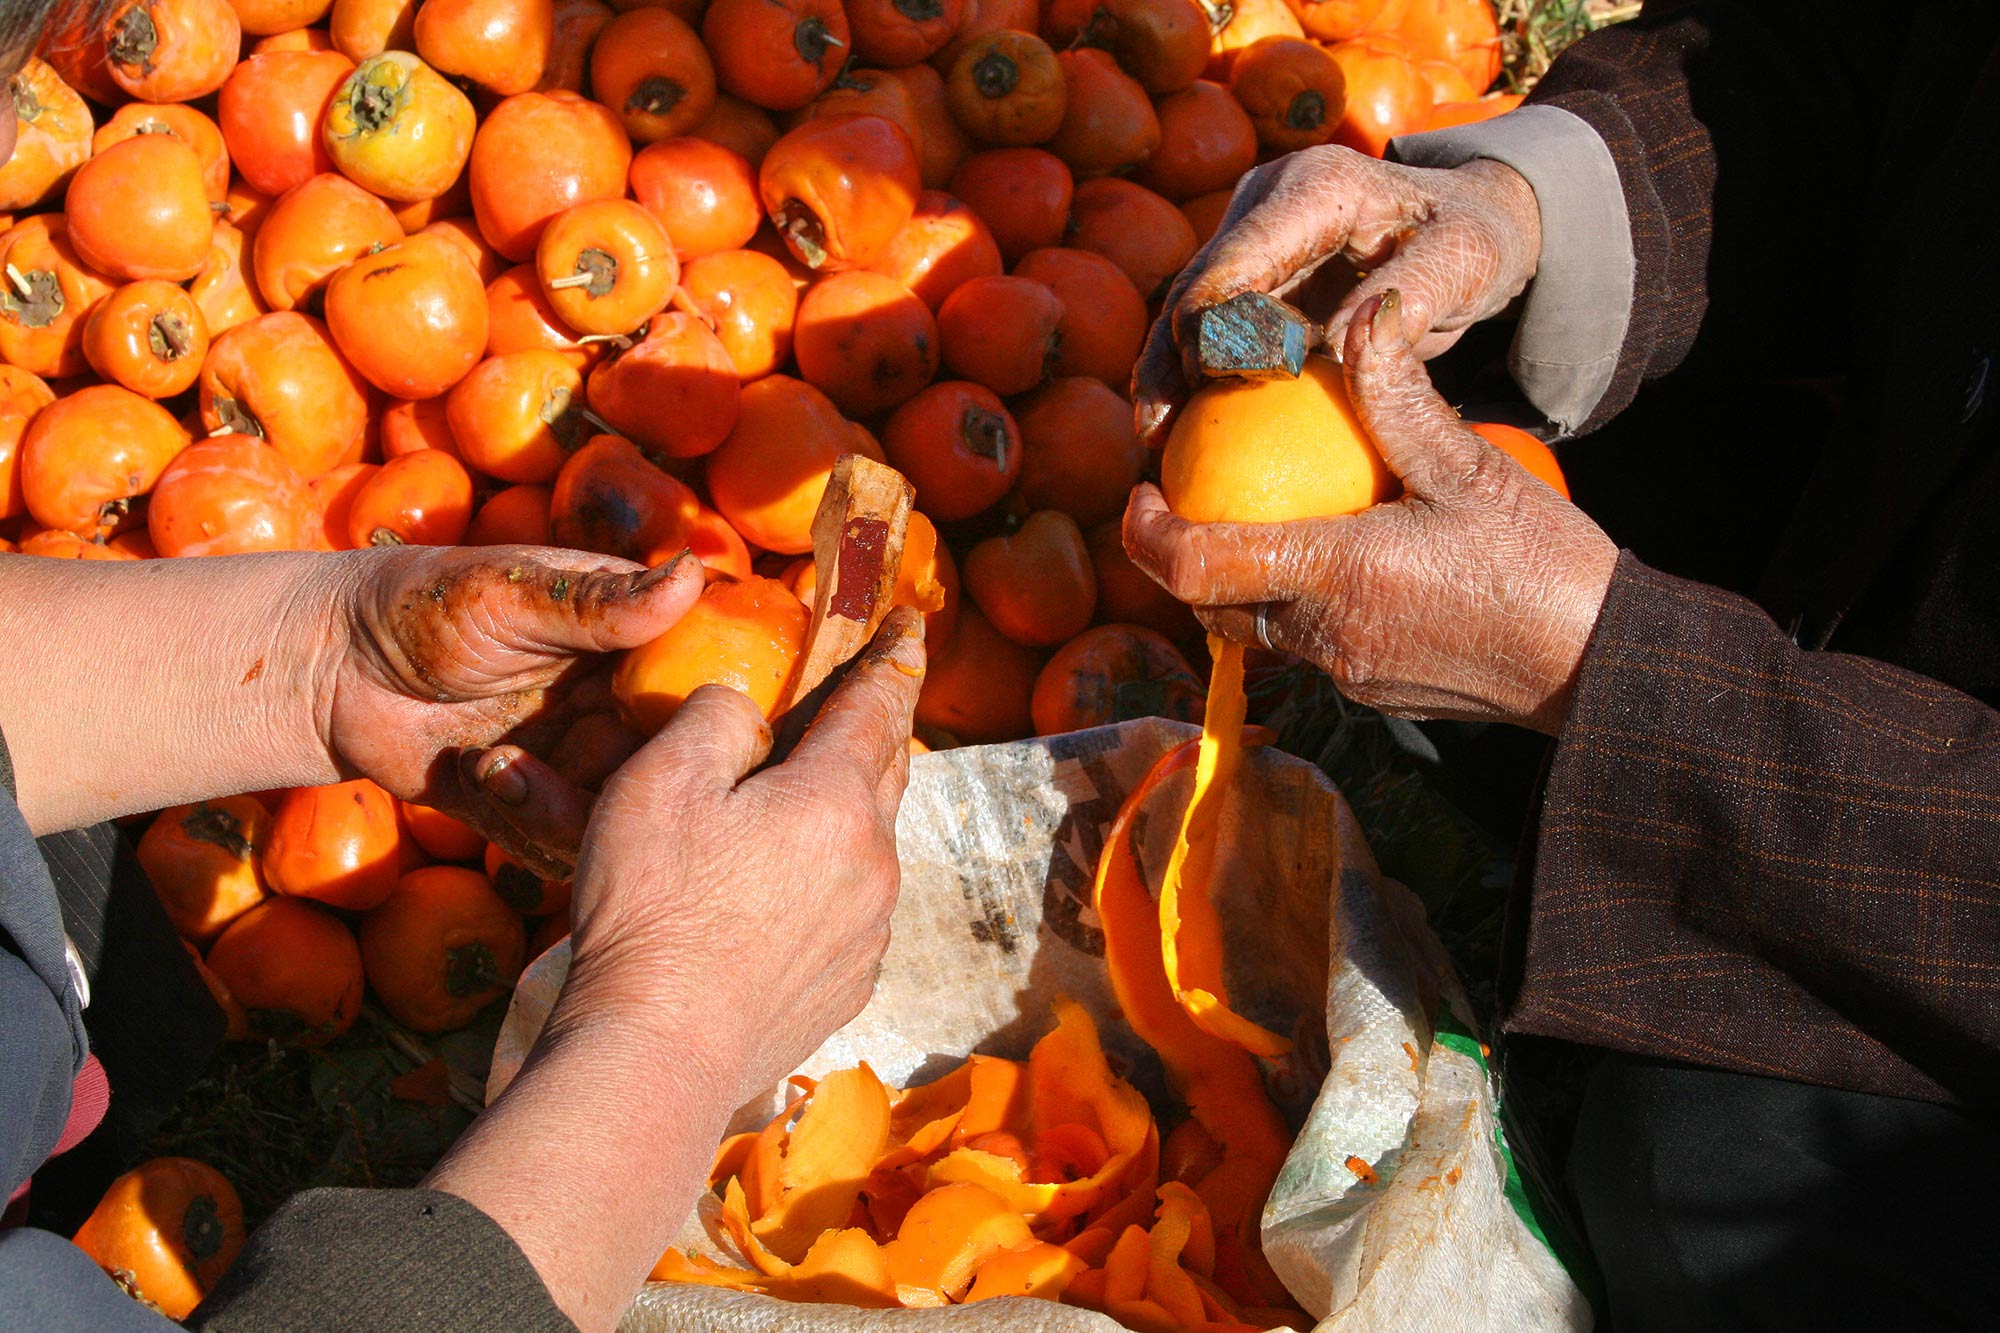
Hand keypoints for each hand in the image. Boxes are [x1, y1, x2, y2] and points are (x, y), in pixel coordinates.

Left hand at [322, 546, 701, 873]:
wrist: (331, 667)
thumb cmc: (421, 602)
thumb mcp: (510, 592)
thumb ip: (600, 602)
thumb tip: (696, 575)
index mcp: (633, 640)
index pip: (708, 674)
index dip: (717, 704)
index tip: (692, 717)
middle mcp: (620, 705)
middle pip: (676, 761)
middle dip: (635, 771)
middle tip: (580, 755)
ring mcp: (581, 762)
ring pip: (624, 814)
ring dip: (568, 804)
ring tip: (501, 765)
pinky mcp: (537, 810)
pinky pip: (565, 846)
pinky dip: (527, 825)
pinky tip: (479, 780)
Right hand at [519, 606, 925, 1107]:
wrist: (657, 1054)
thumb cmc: (651, 909)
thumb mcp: (660, 780)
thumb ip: (716, 718)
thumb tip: (749, 712)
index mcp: (836, 800)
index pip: (880, 706)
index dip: (894, 656)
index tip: (912, 624)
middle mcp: (875, 862)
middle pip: (887, 772)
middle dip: (876, 729)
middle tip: (862, 697)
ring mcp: (870, 933)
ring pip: (869, 846)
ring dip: (846, 814)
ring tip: (802, 804)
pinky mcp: (849, 985)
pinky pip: (851, 910)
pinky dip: (829, 882)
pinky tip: (781, 895)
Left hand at [1123, 291, 1617, 734]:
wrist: (1602, 664)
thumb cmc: (1544, 563)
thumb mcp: (1471, 467)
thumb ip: (1399, 398)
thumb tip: (1359, 315)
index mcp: (1335, 575)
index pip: (1196, 567)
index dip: (1147, 534)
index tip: (1138, 493)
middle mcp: (1325, 638)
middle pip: (1211, 607)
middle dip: (1180, 560)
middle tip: (1185, 500)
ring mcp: (1348, 675)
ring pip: (1256, 631)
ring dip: (1239, 584)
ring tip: (1256, 519)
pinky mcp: (1374, 693)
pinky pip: (1308, 647)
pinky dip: (1294, 604)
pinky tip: (1333, 557)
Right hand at [1133, 148, 1541, 444]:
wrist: (1466, 218)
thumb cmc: (1471, 238)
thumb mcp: (1466, 260)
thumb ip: (1414, 292)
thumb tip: (1347, 338)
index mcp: (1314, 187)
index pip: (1239, 263)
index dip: (1211, 330)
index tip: (1204, 394)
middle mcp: (1265, 202)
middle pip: (1195, 288)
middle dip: (1169, 362)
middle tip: (1157, 438)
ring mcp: (1249, 236)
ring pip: (1186, 312)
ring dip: (1165, 376)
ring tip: (1150, 444)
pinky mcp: (1248, 273)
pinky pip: (1207, 332)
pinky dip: (1191, 380)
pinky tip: (1175, 435)